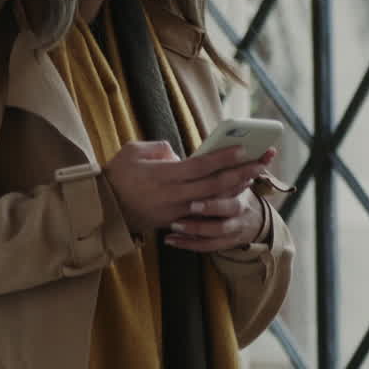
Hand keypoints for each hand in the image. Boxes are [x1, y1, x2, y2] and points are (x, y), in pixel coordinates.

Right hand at [103, 141, 271, 233]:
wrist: (104, 209)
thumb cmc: (117, 175)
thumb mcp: (133, 151)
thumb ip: (159, 148)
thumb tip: (178, 154)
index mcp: (164, 176)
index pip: (201, 166)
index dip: (223, 157)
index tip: (243, 148)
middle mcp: (175, 195)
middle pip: (215, 185)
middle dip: (242, 172)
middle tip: (263, 161)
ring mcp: (177, 211)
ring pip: (214, 200)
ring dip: (237, 188)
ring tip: (256, 175)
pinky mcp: (175, 220)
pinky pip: (205, 212)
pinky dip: (222, 202)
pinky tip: (236, 193)